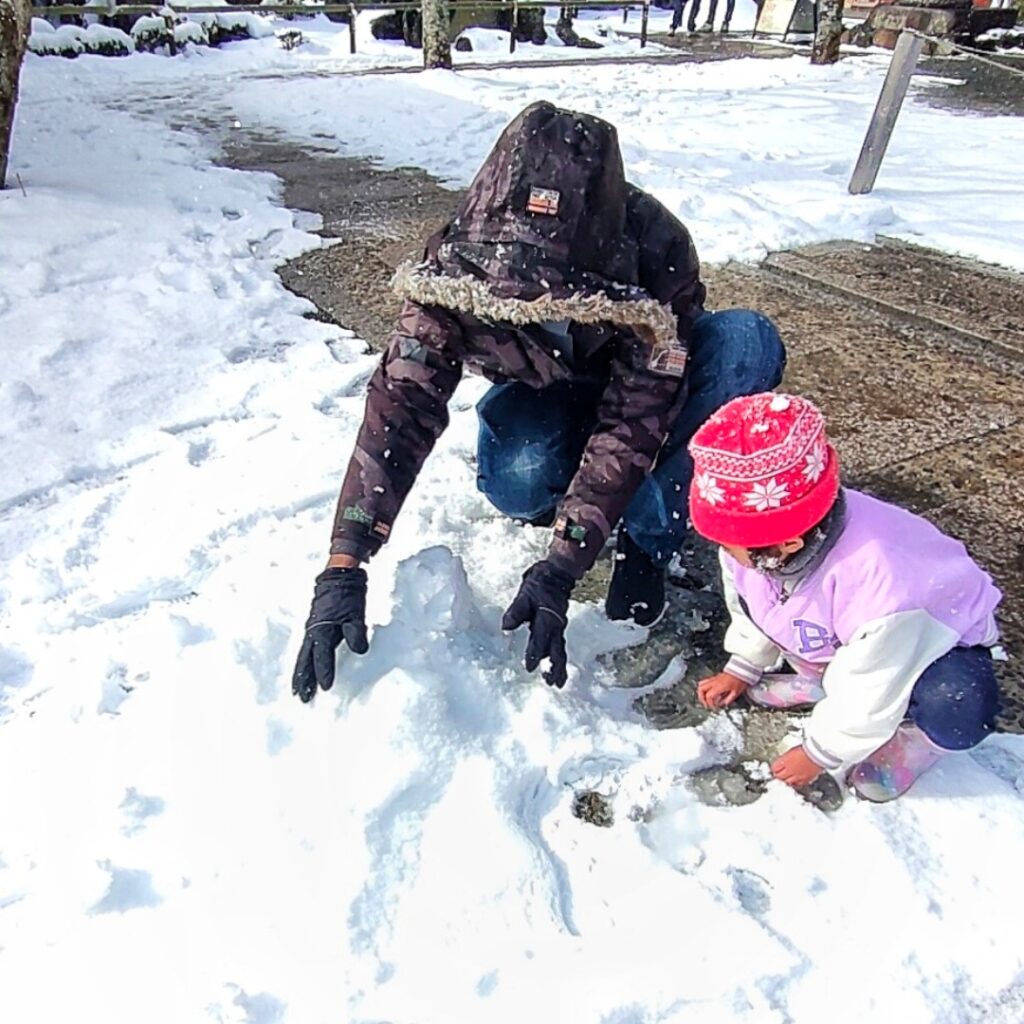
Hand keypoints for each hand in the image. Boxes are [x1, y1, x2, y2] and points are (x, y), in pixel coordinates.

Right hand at [292, 567, 368, 703]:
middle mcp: (313, 632)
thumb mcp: (355, 615)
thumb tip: (360, 650)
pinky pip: (307, 650)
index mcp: (321, 630)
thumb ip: (356, 633)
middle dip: (304, 680)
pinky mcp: (315, 628)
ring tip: (299, 691)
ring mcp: (312, 630)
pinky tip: (306, 670)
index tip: (325, 688)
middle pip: (305, 662)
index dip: (324, 672)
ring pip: (304, 657)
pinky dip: (305, 663)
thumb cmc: (347, 596)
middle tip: (302, 698)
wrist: (339, 577)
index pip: (322, 657)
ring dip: (302, 674)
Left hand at [501, 561, 574, 688]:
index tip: (530, 669)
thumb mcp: (524, 595)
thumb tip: (505, 627)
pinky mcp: (558, 627)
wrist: (556, 574)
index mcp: (546, 619)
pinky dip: (558, 658)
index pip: (539, 641)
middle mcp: (556, 626)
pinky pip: (559, 645)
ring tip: (557, 682)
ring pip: (560, 650)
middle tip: (552, 683)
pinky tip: (556, 667)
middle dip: (555, 668)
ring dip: (559, 666)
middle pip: (556, 651)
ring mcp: (558, 627)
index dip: (534, 655)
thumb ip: (516, 612)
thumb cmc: (539, 584)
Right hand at [697, 672, 748, 708]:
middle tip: (706, 704)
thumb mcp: (736, 693)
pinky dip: (705, 688)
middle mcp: (714, 682)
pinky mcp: (715, 677)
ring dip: (701, 693)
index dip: (710, 704)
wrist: (741, 670)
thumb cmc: (740, 680)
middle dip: (702, 699)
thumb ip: (728, 700)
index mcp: (719, 686)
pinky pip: (705, 681)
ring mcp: (714, 678)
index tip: (714, 708)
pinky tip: (710, 692)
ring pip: (701, 684)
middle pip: (701, 689)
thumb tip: (723, 704)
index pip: (708, 696)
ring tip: (705, 699)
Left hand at [771, 746, 823, 787]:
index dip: (774, 768)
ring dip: (785, 781)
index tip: (774, 768)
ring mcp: (798, 776)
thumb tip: (783, 760)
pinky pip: (798, 785)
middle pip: (779, 777)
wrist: (819, 754)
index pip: (774, 768)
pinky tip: (795, 783)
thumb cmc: (808, 748)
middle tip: (778, 775)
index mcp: (785, 761)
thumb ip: (787, 757)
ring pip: (787, 783)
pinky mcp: (806, 780)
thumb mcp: (793, 750)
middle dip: (778, 776)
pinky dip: (795, 784)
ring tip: (785, 780)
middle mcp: (790, 770)